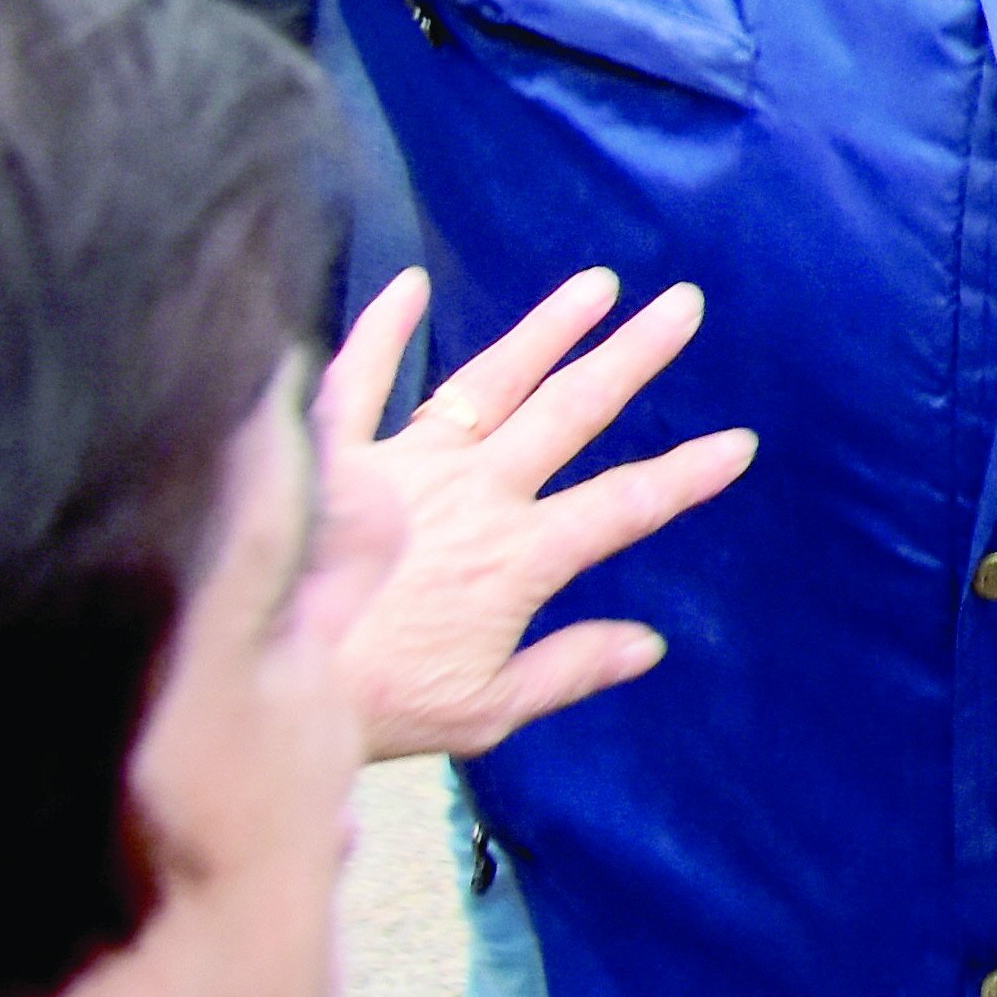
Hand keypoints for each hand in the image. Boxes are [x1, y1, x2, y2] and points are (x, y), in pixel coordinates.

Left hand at [318, 268, 757, 763]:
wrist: (259, 681)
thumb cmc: (375, 706)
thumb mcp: (486, 712)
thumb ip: (570, 669)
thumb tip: (648, 645)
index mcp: (518, 558)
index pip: (624, 506)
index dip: (686, 475)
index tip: (736, 443)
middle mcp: (475, 495)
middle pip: (571, 413)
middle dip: (634, 358)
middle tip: (682, 306)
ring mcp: (407, 466)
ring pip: (491, 382)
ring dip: (547, 329)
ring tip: (597, 284)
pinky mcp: (336, 457)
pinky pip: (360, 382)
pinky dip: (381, 331)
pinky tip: (409, 284)